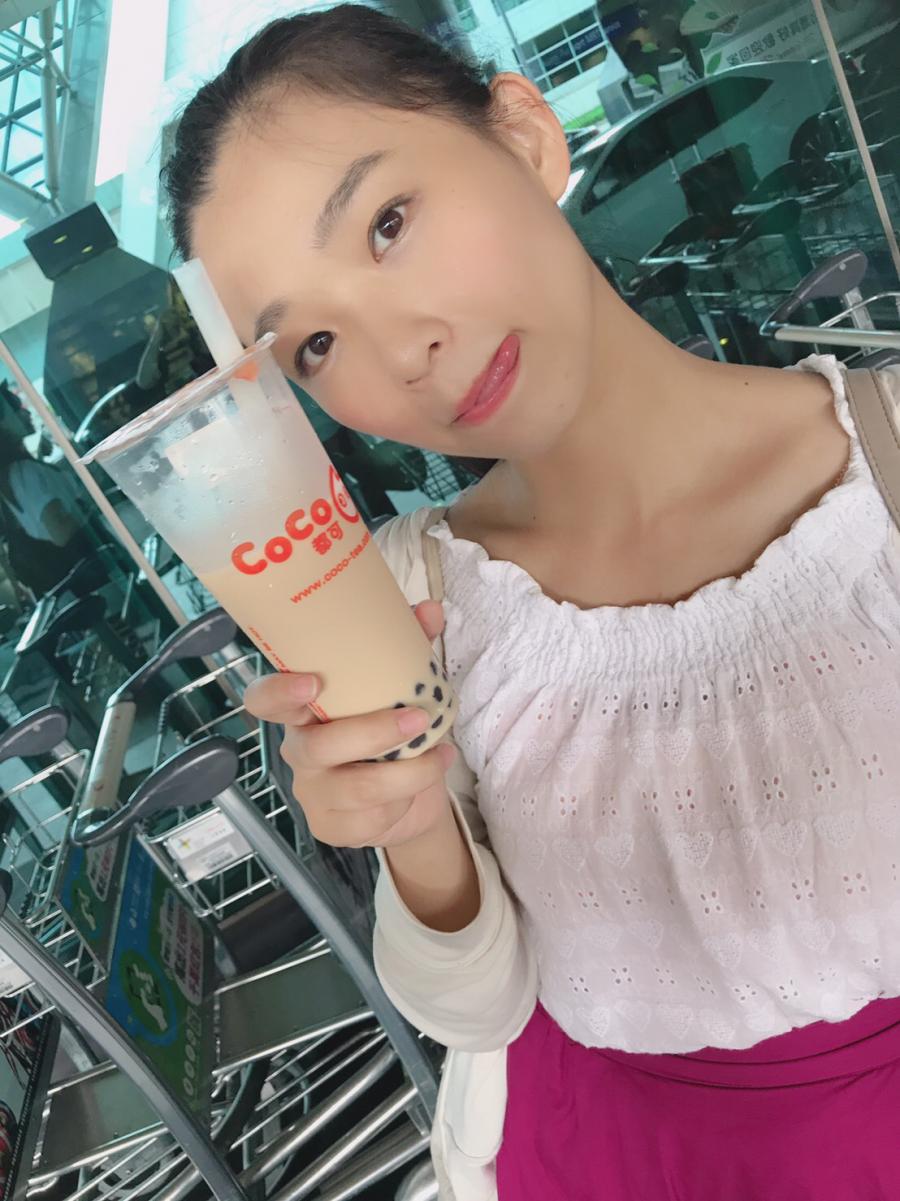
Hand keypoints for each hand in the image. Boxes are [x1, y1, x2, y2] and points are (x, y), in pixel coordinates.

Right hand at [243, 601, 455, 848]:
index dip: (278, 692)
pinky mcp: (331, 827)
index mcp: (304, 710)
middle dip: (373, 733)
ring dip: (408, 772)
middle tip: (417, 720)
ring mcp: (312, 792)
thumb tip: (431, 609)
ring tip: (441, 755)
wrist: (409, 799)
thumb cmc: (393, 732)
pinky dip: (406, 800)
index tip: (311, 682)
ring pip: (355, 788)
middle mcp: (300, 750)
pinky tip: (422, 785)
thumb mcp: (402, 688)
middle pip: (319, 746)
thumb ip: (410, 645)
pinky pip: (370, 819)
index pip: (264, 700)